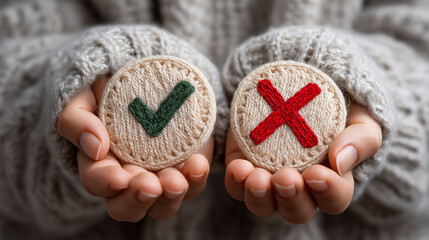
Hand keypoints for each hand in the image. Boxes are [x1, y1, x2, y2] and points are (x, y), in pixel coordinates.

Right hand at [57, 76, 213, 220]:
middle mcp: (128, 178)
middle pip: (127, 207)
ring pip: (162, 205)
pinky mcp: (184, 169)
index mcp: (99, 164)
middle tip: (150, 187)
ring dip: (170, 197)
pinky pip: (192, 184)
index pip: (97, 182)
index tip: (119, 178)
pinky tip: (198, 164)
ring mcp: (159, 177)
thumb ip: (77, 121)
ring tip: (178, 183)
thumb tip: (93, 147)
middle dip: (138, 199)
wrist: (147, 78)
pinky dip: (195, 178)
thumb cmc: (109, 90)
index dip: (106, 183)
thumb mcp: (84, 98)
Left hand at [224, 103, 381, 222]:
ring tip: (256, 178)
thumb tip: (341, 162)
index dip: (328, 192)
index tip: (317, 174)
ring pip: (263, 204)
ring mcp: (270, 178)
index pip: (334, 199)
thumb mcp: (360, 116)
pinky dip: (236, 181)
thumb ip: (360, 139)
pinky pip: (237, 185)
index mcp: (331, 180)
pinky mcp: (245, 165)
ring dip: (259, 196)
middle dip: (291, 199)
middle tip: (286, 178)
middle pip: (296, 210)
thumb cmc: (337, 104)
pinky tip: (239, 168)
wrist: (301, 85)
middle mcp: (300, 186)